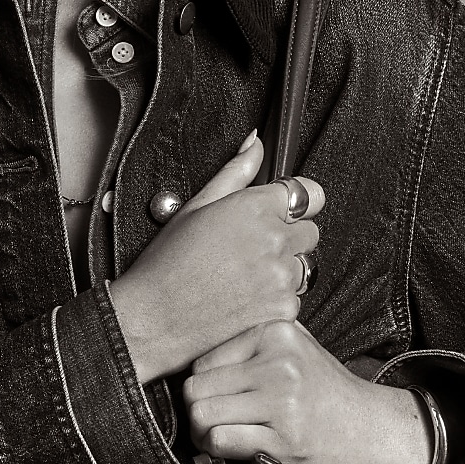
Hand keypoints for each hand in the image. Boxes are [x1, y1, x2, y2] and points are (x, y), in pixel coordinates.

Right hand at [108, 135, 322, 383]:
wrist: (154, 318)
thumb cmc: (167, 265)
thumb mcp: (196, 207)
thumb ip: (235, 172)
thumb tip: (255, 144)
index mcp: (255, 207)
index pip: (309, 194)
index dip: (295, 204)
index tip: (282, 213)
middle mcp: (274, 239)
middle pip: (310, 232)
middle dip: (289, 238)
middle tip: (252, 250)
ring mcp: (281, 276)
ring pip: (304, 266)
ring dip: (285, 269)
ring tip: (245, 276)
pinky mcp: (283, 308)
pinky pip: (295, 298)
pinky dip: (277, 300)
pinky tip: (245, 298)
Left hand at [182, 319, 433, 463]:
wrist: (375, 430)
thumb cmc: (328, 393)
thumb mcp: (296, 348)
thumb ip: (252, 343)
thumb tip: (194, 357)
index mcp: (276, 333)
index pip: (203, 360)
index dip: (202, 385)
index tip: (217, 400)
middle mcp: (278, 363)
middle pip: (196, 388)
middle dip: (196, 411)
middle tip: (211, 423)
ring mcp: (282, 401)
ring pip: (202, 414)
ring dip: (202, 433)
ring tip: (218, 436)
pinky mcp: (284, 439)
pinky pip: (220, 440)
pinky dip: (216, 449)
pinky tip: (231, 449)